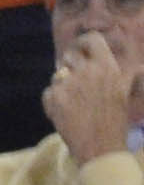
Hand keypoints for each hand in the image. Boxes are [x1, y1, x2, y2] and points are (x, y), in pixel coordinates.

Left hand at [49, 30, 140, 163]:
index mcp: (107, 66)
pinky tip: (66, 112)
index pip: (91, 39)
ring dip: (63, 85)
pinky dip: (54, 100)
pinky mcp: (53, 97)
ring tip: (76, 101)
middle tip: (77, 81)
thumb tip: (137, 67)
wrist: (101, 146)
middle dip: (70, 66)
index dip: (84, 43)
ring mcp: (68, 83)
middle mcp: (86, 71)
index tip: (81, 50)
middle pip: (69, 56)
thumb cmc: (116, 119)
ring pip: (57, 74)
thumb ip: (126, 75)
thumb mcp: (125, 92)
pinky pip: (49, 91)